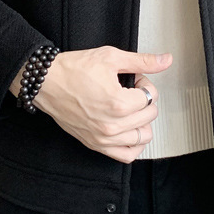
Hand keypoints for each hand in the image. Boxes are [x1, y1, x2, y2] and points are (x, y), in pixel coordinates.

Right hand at [8, 46, 171, 162]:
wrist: (47, 82)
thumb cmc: (74, 69)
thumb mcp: (111, 58)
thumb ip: (142, 61)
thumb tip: (166, 60)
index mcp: (119, 103)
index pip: (150, 96)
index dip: (144, 82)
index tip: (134, 78)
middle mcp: (112, 125)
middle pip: (150, 115)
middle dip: (144, 99)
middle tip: (130, 89)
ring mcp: (103, 138)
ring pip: (143, 137)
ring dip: (142, 121)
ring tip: (130, 108)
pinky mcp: (95, 144)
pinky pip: (126, 155)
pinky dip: (133, 145)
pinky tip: (130, 130)